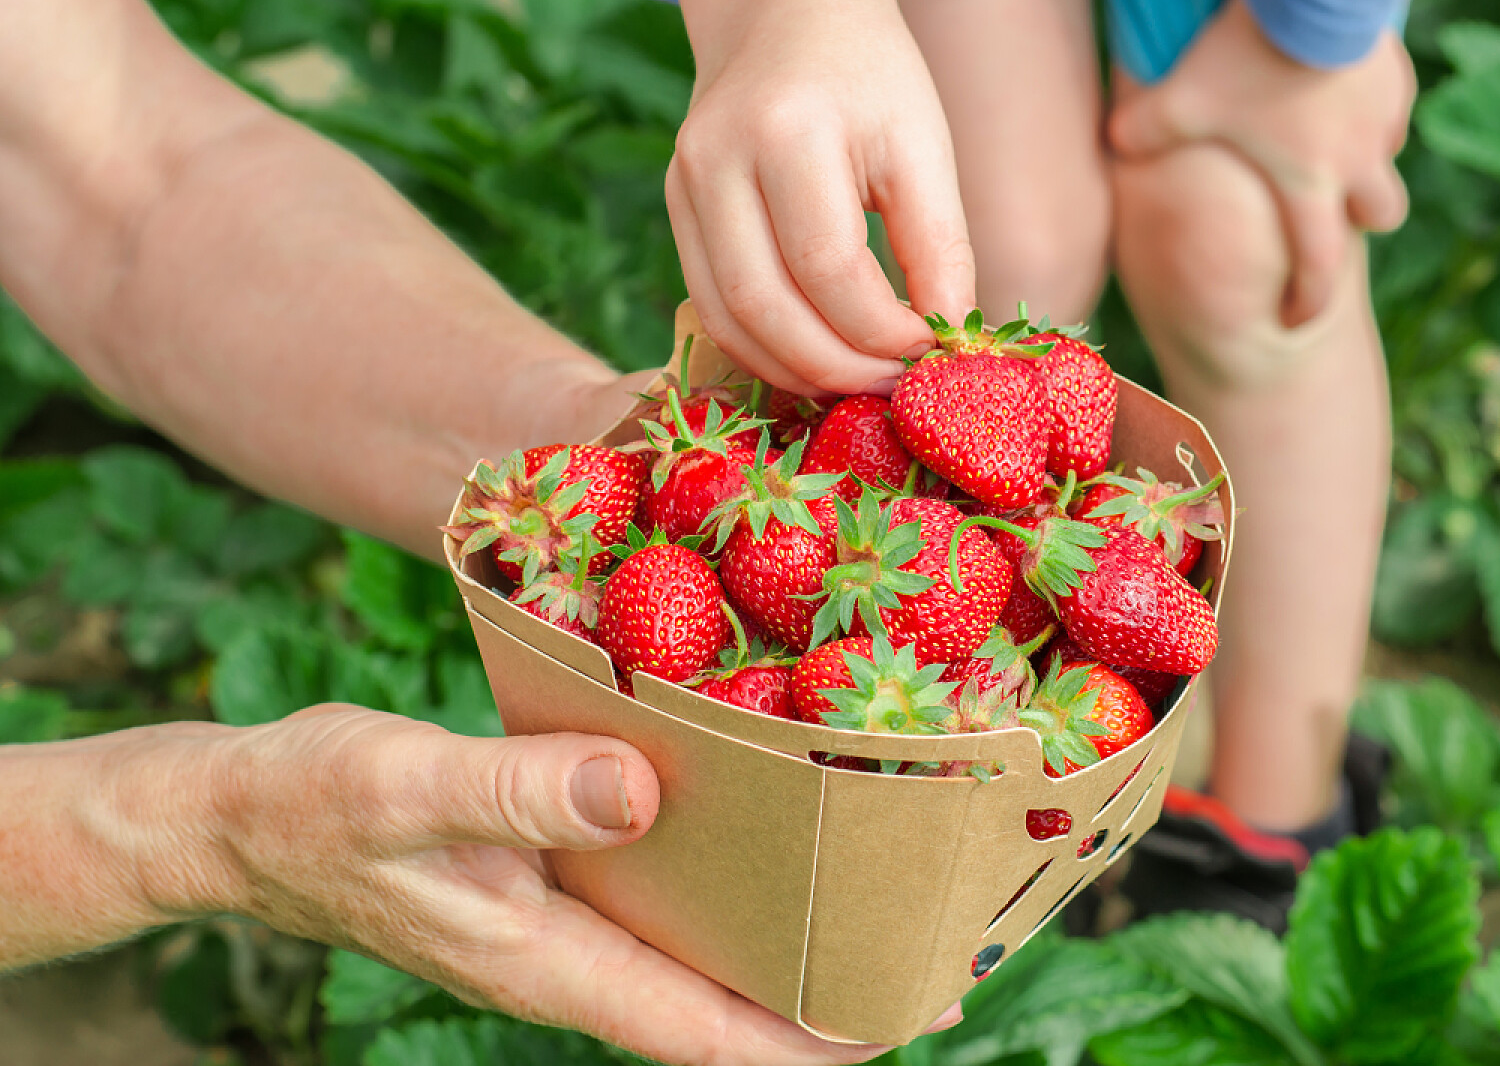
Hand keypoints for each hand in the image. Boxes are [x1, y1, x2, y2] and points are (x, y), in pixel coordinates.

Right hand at [196, 707, 936, 1063]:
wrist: (242, 811)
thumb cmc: (316, 804)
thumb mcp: (412, 785)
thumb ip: (520, 792)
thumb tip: (637, 794)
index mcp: (550, 962)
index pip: (701, 1031)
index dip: (802, 1039)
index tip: (898, 1020)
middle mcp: (571, 956)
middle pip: (721, 1002)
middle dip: (823, 991)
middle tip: (931, 952)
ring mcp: (562, 920)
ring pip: (698, 948)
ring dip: (784, 932)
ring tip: (879, 899)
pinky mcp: (554, 874)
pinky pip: (660, 892)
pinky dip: (725, 877)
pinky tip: (765, 833)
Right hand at [651, 0, 974, 397]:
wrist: (785, 7)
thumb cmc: (871, 75)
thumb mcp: (924, 145)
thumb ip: (938, 244)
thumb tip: (946, 344)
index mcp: (788, 130)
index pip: (830, 267)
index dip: (882, 331)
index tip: (932, 353)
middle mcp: (716, 157)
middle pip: (765, 305)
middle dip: (837, 367)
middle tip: (896, 389)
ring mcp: (683, 183)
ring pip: (727, 317)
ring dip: (795, 371)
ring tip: (860, 384)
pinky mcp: (674, 205)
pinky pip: (711, 303)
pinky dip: (763, 347)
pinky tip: (815, 360)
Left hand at [1106, 0, 1413, 325]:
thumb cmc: (1248, 56)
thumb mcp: (1183, 97)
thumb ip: (1143, 130)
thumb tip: (1111, 141)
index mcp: (1310, 184)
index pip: (1319, 267)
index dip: (1309, 301)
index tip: (1296, 319)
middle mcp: (1359, 160)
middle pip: (1385, 214)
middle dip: (1362, 217)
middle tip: (1332, 207)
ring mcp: (1386, 115)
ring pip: (1389, 152)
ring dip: (1366, 152)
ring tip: (1328, 130)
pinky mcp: (1397, 69)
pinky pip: (1391, 98)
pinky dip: (1370, 99)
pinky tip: (1337, 71)